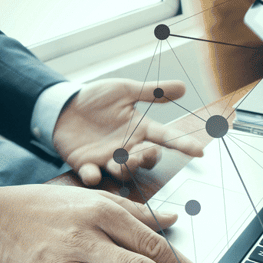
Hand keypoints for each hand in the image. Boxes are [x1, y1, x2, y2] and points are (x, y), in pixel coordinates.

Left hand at [52, 78, 204, 186]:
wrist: (63, 106)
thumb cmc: (95, 98)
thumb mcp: (125, 90)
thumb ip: (152, 91)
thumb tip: (183, 86)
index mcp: (139, 130)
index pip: (166, 138)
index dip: (183, 144)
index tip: (199, 151)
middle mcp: (127, 148)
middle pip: (147, 160)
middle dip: (148, 159)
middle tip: (146, 152)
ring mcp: (107, 158)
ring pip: (123, 172)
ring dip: (125, 169)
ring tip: (120, 161)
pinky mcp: (86, 164)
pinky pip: (92, 175)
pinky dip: (92, 176)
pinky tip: (92, 172)